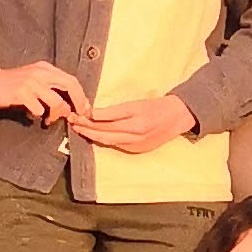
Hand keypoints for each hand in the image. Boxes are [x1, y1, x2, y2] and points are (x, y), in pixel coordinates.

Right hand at [0, 59, 86, 125]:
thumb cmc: (10, 84)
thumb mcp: (33, 80)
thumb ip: (49, 88)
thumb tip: (68, 105)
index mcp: (45, 68)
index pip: (71, 79)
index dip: (81, 95)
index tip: (83, 108)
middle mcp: (40, 72)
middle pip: (70, 85)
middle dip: (78, 102)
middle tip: (77, 116)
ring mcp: (31, 82)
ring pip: (56, 101)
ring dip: (57, 114)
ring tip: (49, 120)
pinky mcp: (21, 93)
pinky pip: (39, 109)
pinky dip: (39, 115)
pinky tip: (33, 117)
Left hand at [76, 91, 196, 156]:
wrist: (177, 117)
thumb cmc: (157, 106)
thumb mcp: (138, 102)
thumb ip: (117, 110)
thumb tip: (95, 113)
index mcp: (137, 116)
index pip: (108, 118)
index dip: (91, 117)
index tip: (79, 112)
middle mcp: (136, 131)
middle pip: (105, 131)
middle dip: (87, 127)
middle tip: (73, 121)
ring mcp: (137, 143)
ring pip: (108, 140)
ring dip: (91, 135)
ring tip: (78, 129)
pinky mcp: (138, 150)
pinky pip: (116, 145)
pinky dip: (103, 140)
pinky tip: (93, 136)